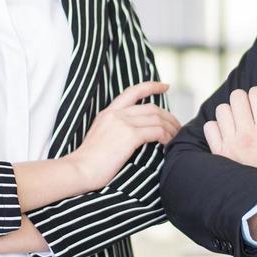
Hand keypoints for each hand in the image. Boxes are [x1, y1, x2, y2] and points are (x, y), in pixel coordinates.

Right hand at [66, 82, 182, 190]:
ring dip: (171, 128)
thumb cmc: (87, 162)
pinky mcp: (129, 136)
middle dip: (169, 116)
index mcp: (108, 113)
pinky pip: (156, 131)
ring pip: (157, 119)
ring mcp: (123, 123)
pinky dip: (166, 137)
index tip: (165, 86)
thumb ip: (114, 130)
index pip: (133, 91)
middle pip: (152, 108)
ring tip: (176, 138)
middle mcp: (116, 114)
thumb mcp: (99, 137)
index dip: (151, 86)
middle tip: (177, 127)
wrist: (79, 170)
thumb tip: (131, 135)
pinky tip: (168, 144)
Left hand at [203, 87, 256, 175]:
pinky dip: (215, 129)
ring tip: (236, 125)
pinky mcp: (218, 153)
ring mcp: (230, 144)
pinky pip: (209, 127)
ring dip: (228, 114)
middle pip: (237, 96)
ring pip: (221, 109)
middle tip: (247, 113)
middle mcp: (247, 134)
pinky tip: (225, 136)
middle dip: (242, 101)